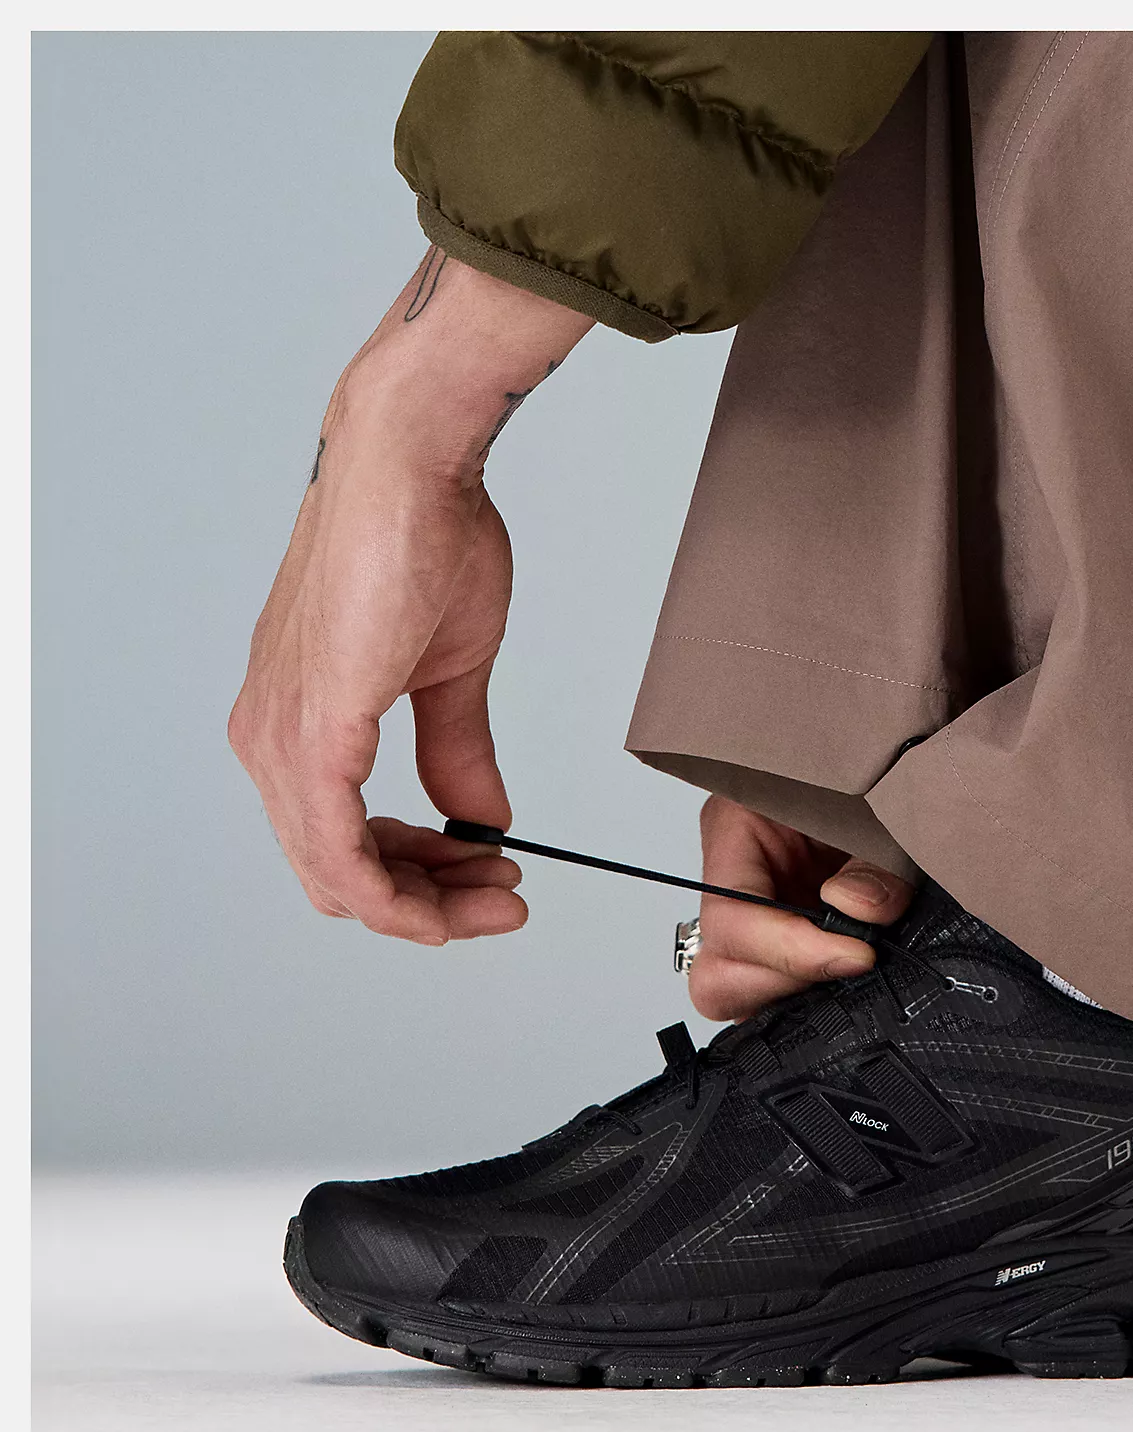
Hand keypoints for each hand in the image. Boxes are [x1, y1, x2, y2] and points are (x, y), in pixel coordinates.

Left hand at [228, 249, 593, 942]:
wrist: (407, 465)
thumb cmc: (422, 537)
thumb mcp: (450, 672)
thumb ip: (456, 754)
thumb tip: (479, 820)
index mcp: (299, 719)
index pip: (341, 840)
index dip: (418, 875)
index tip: (488, 875)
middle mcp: (269, 736)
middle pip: (336, 873)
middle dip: (428, 901)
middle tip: (504, 896)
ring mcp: (281, 739)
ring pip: (336, 878)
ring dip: (423, 905)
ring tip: (499, 892)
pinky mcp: (312, 734)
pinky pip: (338, 855)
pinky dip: (394, 897)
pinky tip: (445, 907)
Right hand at [688, 796, 914, 1019]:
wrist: (887, 772)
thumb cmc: (870, 779)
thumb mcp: (880, 810)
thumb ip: (878, 865)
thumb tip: (854, 909)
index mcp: (735, 829)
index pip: (731, 917)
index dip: (791, 951)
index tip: (858, 955)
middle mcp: (732, 880)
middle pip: (717, 971)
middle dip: (782, 982)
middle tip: (849, 964)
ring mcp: (752, 917)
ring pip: (735, 990)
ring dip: (793, 993)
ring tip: (850, 965)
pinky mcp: (778, 941)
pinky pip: (770, 990)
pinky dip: (807, 992)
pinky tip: (847, 969)